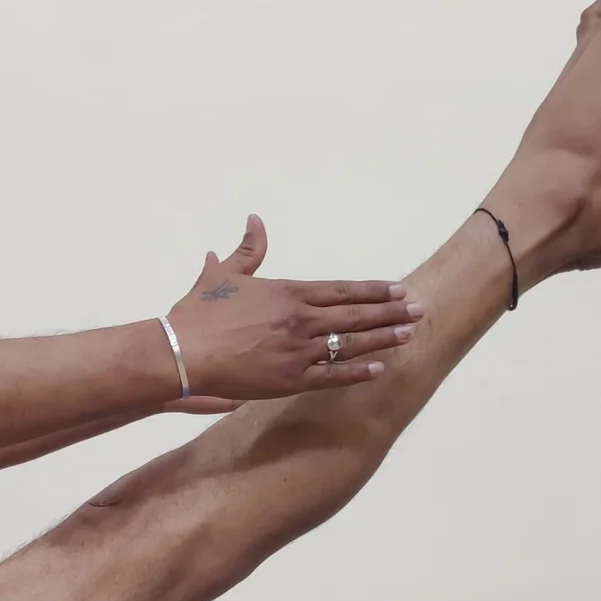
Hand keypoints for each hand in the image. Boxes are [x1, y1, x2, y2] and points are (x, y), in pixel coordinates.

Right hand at [165, 215, 421, 401]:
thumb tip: (255, 220)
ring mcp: (298, 352)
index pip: (342, 290)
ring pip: (350, 345)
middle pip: (355, 316)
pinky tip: (379, 368)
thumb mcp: (223, 274)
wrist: (181, 353)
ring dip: (383, 339)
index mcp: (288, 293)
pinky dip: (357, 372)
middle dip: (390, 313)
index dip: (373, 290)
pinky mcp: (289, 381)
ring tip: (409, 335)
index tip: (398, 289)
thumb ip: (248, 250)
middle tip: (419, 310)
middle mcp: (300, 321)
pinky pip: (332, 377)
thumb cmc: (198, 314)